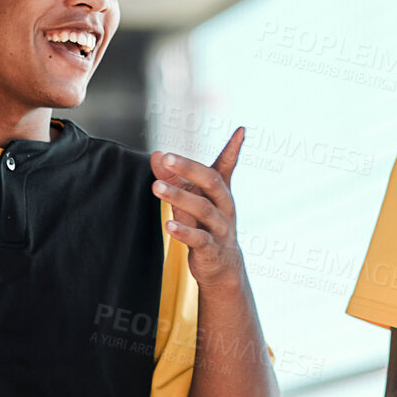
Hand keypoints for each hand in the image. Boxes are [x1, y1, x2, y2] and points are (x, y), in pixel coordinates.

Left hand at [151, 128, 245, 288]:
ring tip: (156, 187)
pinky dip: (184, 232)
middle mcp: (224, 206)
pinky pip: (199, 239)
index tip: (241, 130)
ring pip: (203, 209)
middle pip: (211, 182)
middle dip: (189, 168)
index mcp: (221, 191)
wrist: (222, 266)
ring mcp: (220, 228)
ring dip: (178, 197)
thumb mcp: (190, 200)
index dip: (234, 149)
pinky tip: (169, 225)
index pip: (227, 166)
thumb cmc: (204, 225)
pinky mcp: (212, 249)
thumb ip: (173, 178)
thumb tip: (155, 154)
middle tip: (166, 157)